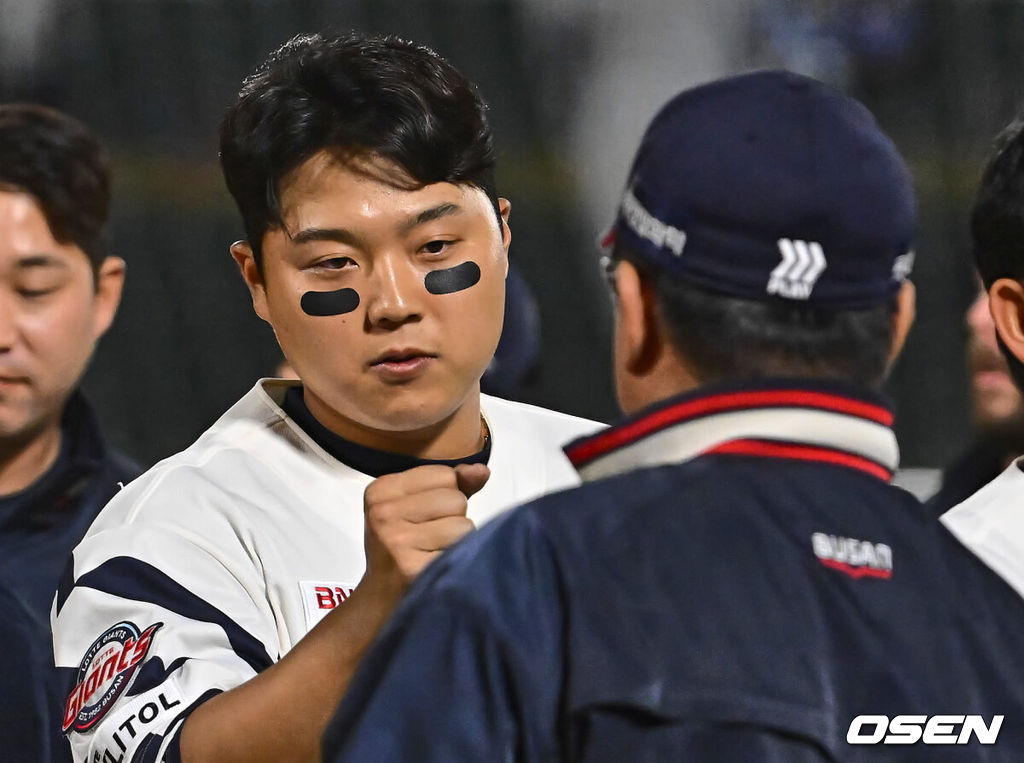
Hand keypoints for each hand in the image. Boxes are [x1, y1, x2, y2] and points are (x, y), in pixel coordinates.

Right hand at [362, 463, 489, 596]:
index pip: (444, 474)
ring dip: (458, 541)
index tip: (422, 516)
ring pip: (463, 525)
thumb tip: (481, 471)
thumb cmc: (404, 546)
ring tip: (434, 551)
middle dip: (453, 518)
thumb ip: (453, 484)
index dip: (445, 495)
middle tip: (430, 538)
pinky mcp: (411, 567)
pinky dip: (456, 560)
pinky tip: (435, 565)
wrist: (381, 597)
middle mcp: (383, 512)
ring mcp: (396, 541)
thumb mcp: (416, 505)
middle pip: (456, 499)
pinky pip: (460, 550)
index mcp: (382, 490)